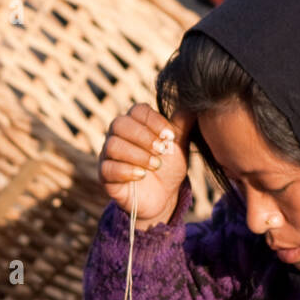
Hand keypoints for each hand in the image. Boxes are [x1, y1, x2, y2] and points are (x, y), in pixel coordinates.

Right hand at [99, 103, 195, 227]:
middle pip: (120, 124)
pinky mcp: (105, 176)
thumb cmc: (169, 167)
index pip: (138, 110)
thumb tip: (194, 102)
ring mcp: (108, 155)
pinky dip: (126, 170)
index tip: (170, 136)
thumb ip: (183, 124)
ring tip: (155, 165)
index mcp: (135, 123)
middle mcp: (117, 135)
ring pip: (113, 145)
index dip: (154, 121)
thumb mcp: (179, 145)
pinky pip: (107, 168)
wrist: (164, 197)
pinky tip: (142, 175)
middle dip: (143, 137)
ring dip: (137, 155)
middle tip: (162, 150)